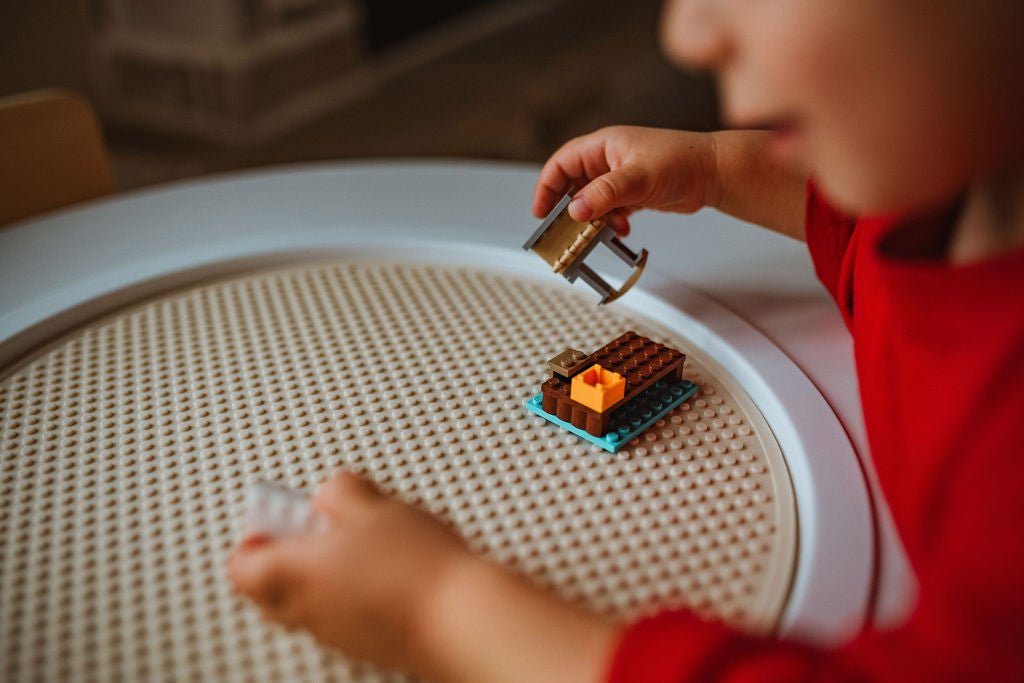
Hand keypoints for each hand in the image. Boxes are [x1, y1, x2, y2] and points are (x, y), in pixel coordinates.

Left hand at [228, 471, 618, 681]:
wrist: (458, 617)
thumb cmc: (413, 566)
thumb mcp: (371, 504)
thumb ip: (340, 491)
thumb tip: (332, 492)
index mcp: (292, 574)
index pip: (241, 564)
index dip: (256, 534)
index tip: (278, 513)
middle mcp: (306, 610)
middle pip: (270, 587)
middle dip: (289, 554)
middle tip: (319, 527)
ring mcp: (337, 633)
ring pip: (309, 601)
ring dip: (326, 572)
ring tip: (366, 543)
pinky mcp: (368, 644)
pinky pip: (345, 615)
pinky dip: (355, 592)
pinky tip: (391, 571)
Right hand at [532, 126, 719, 235]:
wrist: (715, 172)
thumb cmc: (684, 160)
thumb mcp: (639, 177)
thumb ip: (606, 194)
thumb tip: (577, 210)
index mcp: (604, 145)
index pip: (562, 163)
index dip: (547, 187)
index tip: (542, 212)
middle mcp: (608, 160)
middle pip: (573, 184)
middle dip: (568, 209)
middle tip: (564, 230)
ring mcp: (621, 177)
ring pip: (592, 201)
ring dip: (592, 219)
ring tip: (596, 233)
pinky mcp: (633, 193)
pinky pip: (610, 210)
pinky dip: (610, 223)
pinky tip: (621, 229)